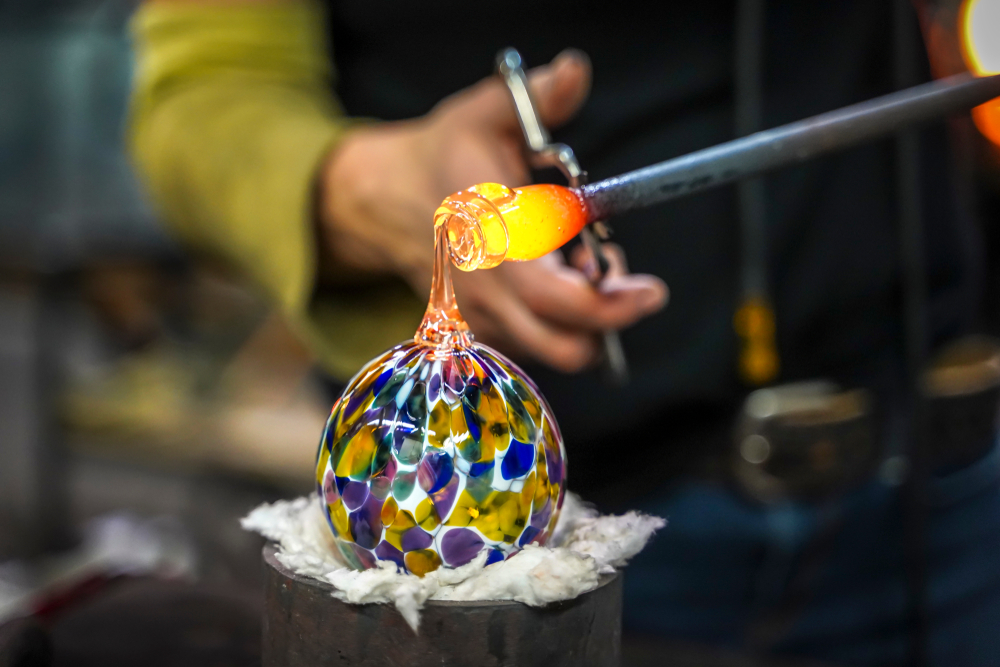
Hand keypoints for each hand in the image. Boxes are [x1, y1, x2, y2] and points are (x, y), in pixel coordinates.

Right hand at [318, 50, 667, 372]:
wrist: (386, 200)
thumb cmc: (444, 157)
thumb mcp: (485, 116)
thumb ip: (535, 98)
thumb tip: (574, 71)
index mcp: (496, 242)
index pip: (559, 298)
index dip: (612, 304)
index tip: (652, 291)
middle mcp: (489, 291)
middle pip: (567, 344)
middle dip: (608, 317)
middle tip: (615, 273)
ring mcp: (484, 317)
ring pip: (554, 349)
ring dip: (584, 321)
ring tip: (580, 268)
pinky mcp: (482, 328)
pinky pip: (534, 343)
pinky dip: (557, 323)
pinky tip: (553, 278)